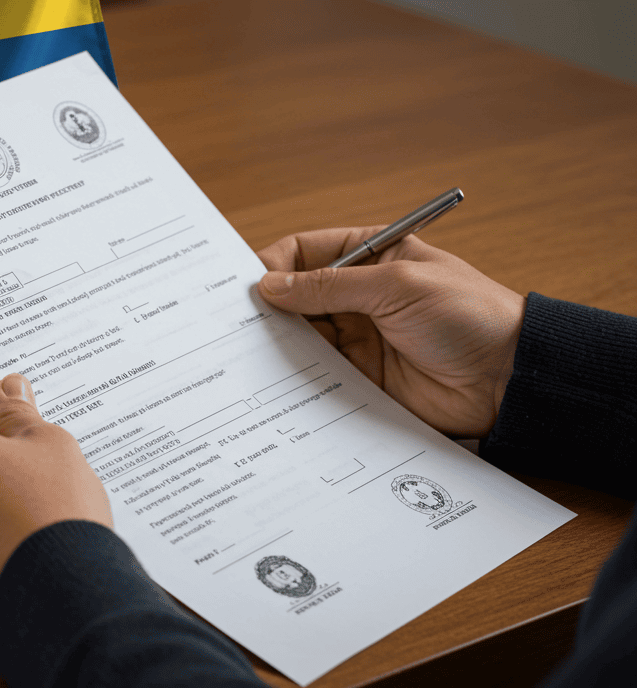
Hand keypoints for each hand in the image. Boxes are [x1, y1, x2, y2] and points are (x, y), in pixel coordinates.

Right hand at [255, 227, 524, 437]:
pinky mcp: (358, 376)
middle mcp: (358, 295)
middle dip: (266, 307)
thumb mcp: (397, 286)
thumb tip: (270, 286)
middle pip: (294, 295)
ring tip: (248, 352)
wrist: (508, 378)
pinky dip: (293, 376)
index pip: (305, 252)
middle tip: (235, 322)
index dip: (273, 264)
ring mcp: (356, 336)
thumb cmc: (469, 316)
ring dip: (276, 343)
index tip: (247, 285)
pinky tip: (275, 379)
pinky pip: (315, 374)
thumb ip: (330, 286)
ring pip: (298, 336)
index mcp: (370, 256)